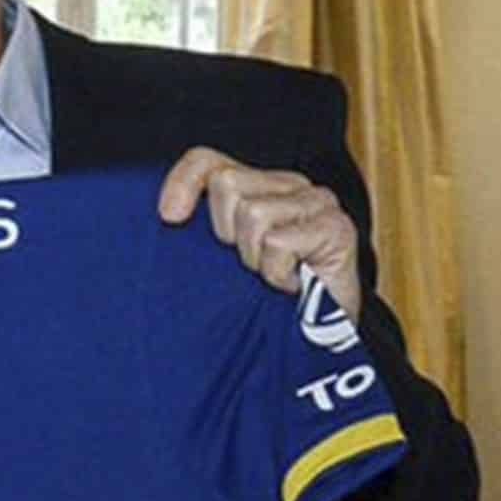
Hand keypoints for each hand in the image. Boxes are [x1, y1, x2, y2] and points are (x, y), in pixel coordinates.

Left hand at [156, 146, 361, 320]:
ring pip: (253, 214)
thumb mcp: (222, 259)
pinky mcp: (336, 227)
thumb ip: (199, 231)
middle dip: (226, 233)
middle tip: (247, 264)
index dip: (183, 183)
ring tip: (271, 275)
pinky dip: (276, 273)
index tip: (169, 216)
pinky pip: (279, 241)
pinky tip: (292, 284)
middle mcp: (289, 186)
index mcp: (257, 186)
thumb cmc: (267, 300)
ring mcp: (317, 202)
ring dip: (254, 259)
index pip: (208, 161)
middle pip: (227, 184)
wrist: (319, 338)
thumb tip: (164, 217)